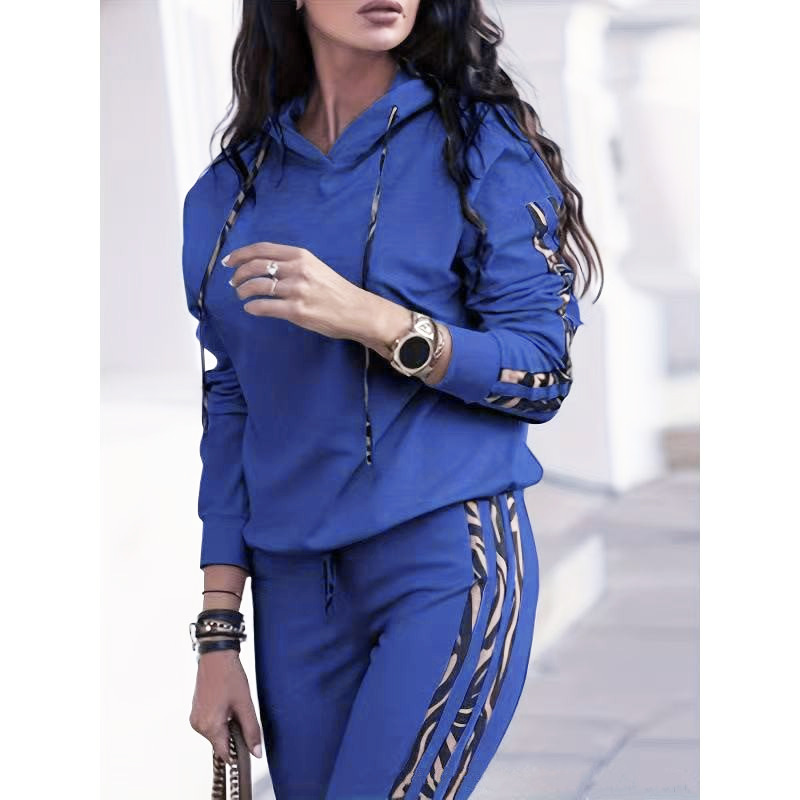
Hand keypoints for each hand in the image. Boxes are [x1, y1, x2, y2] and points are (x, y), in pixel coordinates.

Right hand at [189, 650, 262, 764]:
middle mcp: (198, 725)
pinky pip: (210, 723)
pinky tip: (227, 703)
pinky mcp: (196, 711)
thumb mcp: (245, 704)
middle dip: (234, 734)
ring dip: (228, 725)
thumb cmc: (229, 675)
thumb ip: (251, 730)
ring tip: (234, 705)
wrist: (216, 655)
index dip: (238, 752)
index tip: (249, 742)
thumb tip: (256, 752)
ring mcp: (195, 718)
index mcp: (209, 726)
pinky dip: (221, 719)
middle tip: (242, 714)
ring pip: (216, 733)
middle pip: (220, 743)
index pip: (224, 754)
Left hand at [223, 242, 366, 341]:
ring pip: (257, 286)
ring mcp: (296, 290)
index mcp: (301, 256)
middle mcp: (297, 270)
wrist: (355, 311)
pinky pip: (265, 307)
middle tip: (233, 282)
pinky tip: (251, 309)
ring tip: (241, 295)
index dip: (241, 254)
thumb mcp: (315, 267)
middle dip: (238, 273)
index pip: (262, 249)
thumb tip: (264, 267)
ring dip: (243, 291)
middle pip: (255, 266)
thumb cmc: (335, 291)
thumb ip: (292, 264)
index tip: (230, 261)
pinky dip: (253, 307)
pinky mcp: (296, 311)